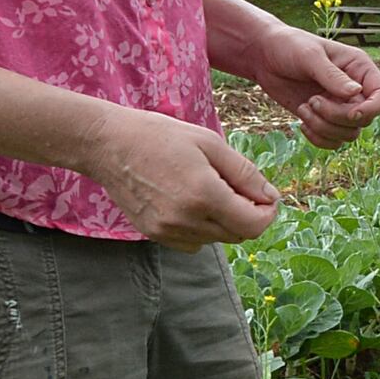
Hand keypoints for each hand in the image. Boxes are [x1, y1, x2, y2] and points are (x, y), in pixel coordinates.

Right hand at [82, 101, 285, 245]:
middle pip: (238, 235)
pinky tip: (190, 202)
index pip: (254, 224)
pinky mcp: (155, 235)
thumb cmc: (160, 136)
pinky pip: (194, 242)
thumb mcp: (210, 144)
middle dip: (248, 215)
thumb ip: (245, 174)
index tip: (266, 195)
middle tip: (238, 187)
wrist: (108, 145)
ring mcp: (167, 231)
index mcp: (203, 195)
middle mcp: (186, 220)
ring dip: (225, 221)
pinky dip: (202, 227)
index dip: (267, 212)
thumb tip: (271, 197)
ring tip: (209, 189)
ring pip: (217, 239)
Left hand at [248, 25, 379, 147]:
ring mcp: (340, 106)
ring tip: (304, 108)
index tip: (351, 113)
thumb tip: (356, 93)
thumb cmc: (288, 46)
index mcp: (359, 69)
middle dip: (337, 117)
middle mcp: (354, 89)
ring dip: (324, 128)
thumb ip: (332, 76)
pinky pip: (333, 142)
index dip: (372, 110)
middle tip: (313, 101)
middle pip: (364, 120)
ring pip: (348, 134)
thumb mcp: (310, 56)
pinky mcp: (324, 119)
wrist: (264, 56)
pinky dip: (318, 139)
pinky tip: (302, 122)